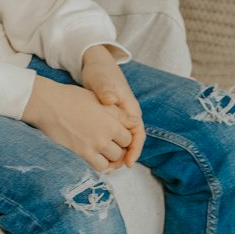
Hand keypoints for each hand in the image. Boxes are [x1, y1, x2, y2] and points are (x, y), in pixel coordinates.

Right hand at [20, 76, 134, 172]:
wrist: (48, 104)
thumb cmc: (72, 98)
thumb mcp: (99, 100)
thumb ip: (120, 113)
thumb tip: (136, 122)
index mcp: (111, 123)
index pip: (128, 139)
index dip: (124, 137)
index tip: (117, 135)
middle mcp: (103, 138)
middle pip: (120, 152)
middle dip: (117, 149)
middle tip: (110, 143)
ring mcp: (91, 148)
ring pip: (110, 163)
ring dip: (109, 159)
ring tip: (102, 151)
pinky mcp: (79, 154)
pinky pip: (96, 167)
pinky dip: (98, 164)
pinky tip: (94, 157)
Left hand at [79, 46, 145, 167]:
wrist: (96, 64)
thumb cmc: (100, 72)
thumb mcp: (101, 80)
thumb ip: (106, 90)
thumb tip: (112, 99)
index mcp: (130, 107)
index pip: (138, 134)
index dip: (135, 150)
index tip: (128, 163)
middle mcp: (128, 114)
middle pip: (131, 141)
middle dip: (125, 156)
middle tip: (114, 169)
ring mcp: (120, 116)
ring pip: (123, 140)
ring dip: (117, 153)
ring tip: (107, 166)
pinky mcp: (110, 117)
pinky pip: (113, 136)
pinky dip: (109, 146)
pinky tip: (99, 153)